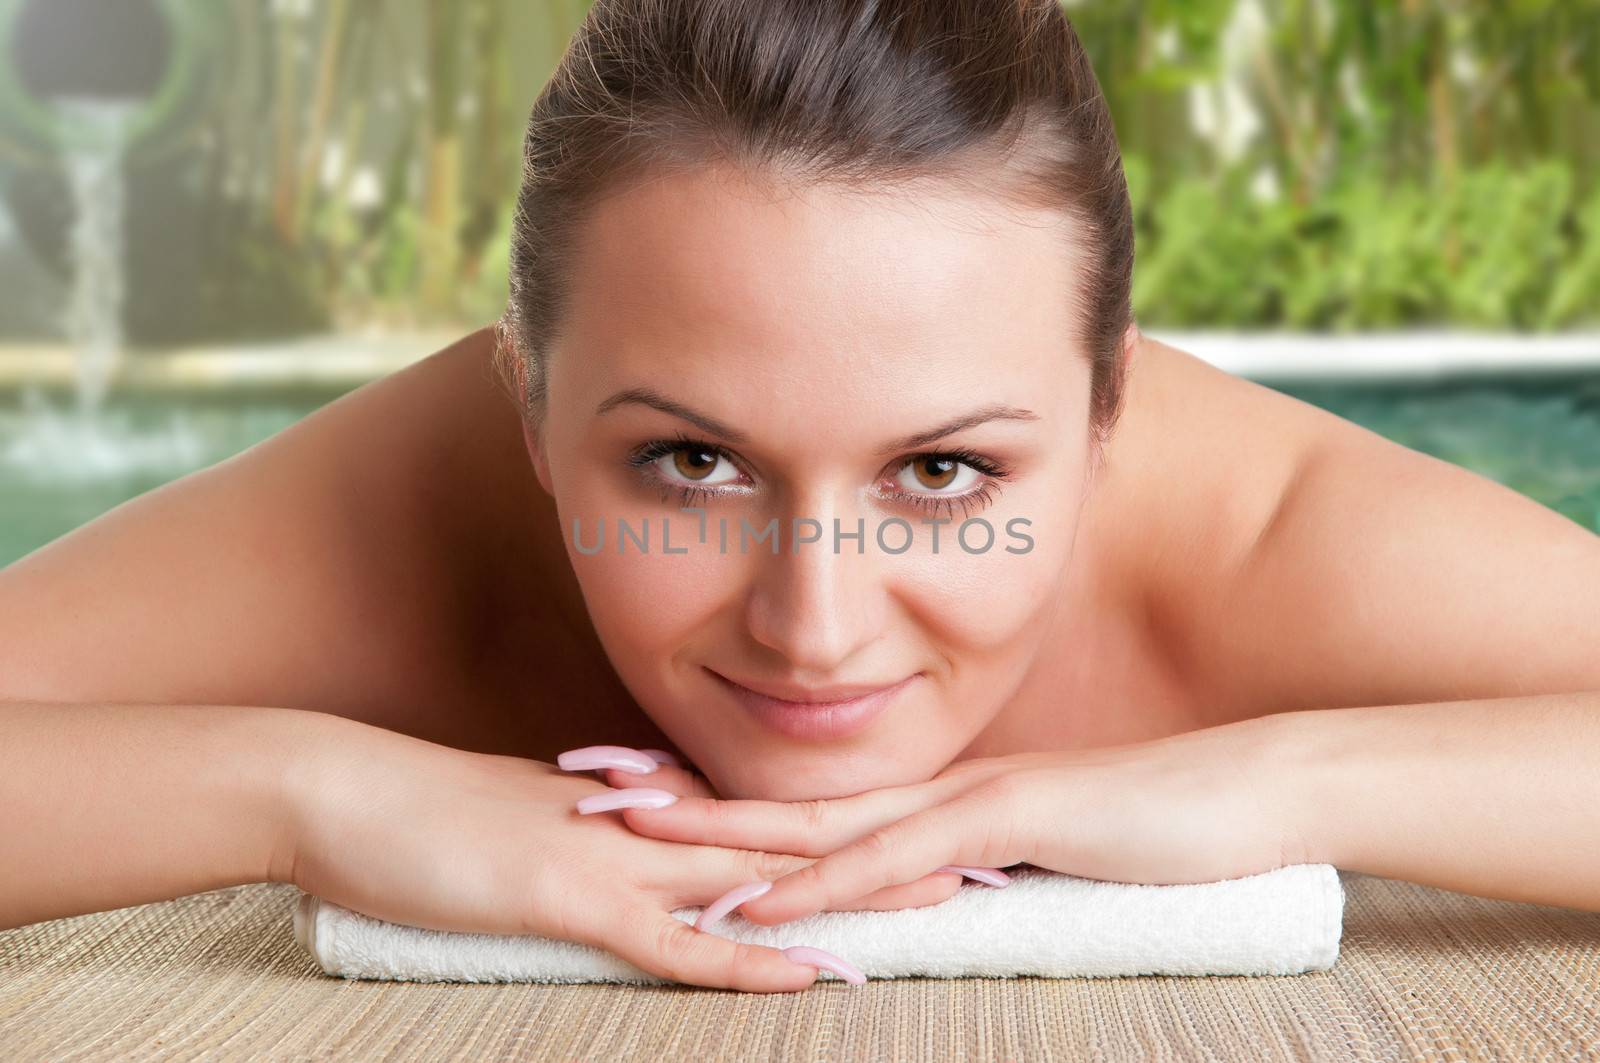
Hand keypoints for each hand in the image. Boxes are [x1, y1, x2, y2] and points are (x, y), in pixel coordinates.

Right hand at [284, 719, 882, 990]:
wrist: (351, 794)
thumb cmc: (432, 816)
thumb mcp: (536, 822)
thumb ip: (603, 837)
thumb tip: (650, 857)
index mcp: (643, 802)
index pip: (767, 817)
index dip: (849, 826)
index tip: (921, 829)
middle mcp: (648, 820)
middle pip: (792, 836)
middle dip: (886, 847)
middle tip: (977, 851)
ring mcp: (616, 854)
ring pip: (756, 878)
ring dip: (848, 892)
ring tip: (935, 900)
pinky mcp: (571, 895)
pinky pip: (672, 937)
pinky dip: (742, 956)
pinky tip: (803, 971)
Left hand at [609, 717, 1308, 924]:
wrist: (1252, 790)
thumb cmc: (1159, 828)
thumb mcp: (1048, 858)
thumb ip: (984, 872)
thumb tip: (937, 898)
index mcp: (937, 798)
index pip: (811, 802)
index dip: (724, 804)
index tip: (645, 803)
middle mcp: (935, 788)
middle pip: (788, 798)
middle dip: (687, 800)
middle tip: (593, 793)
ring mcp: (970, 796)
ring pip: (822, 821)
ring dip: (725, 834)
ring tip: (635, 838)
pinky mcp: (1011, 817)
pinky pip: (899, 857)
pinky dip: (823, 880)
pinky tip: (762, 900)